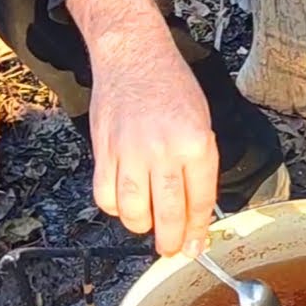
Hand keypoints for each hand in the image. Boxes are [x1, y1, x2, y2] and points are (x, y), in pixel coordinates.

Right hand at [67, 0, 219, 256]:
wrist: (133, 54)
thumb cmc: (173, 87)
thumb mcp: (202, 123)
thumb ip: (199, 165)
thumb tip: (195, 208)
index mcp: (196, 144)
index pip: (199, 200)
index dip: (197, 230)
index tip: (195, 247)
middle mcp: (164, 150)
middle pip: (167, 212)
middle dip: (170, 240)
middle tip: (171, 250)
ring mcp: (130, 151)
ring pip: (133, 209)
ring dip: (141, 226)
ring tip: (148, 225)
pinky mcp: (103, 149)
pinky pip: (104, 194)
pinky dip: (114, 207)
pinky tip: (124, 204)